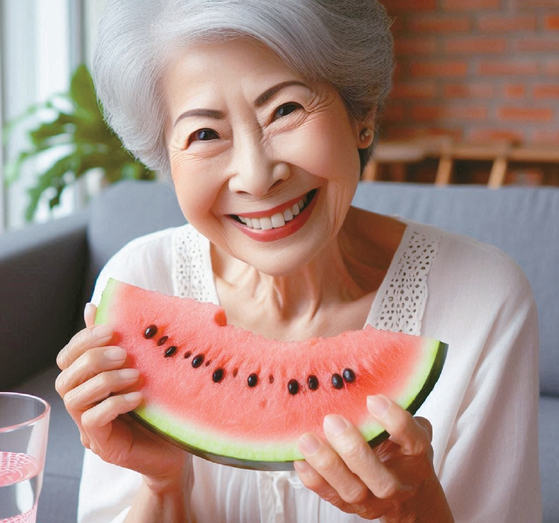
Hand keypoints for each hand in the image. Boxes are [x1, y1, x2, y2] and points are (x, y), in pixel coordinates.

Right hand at [55, 303, 187, 492]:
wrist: (177, 446)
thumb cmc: (159, 404)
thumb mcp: (143, 367)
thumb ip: (120, 340)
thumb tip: (94, 306)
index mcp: (89, 382)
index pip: (68, 357)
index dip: (84, 339)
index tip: (112, 328)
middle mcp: (83, 404)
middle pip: (65, 377)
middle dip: (92, 359)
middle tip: (123, 353)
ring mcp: (88, 427)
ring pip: (74, 398)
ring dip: (105, 380)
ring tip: (135, 375)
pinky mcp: (102, 444)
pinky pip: (93, 421)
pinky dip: (114, 404)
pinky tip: (138, 398)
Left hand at [294, 396, 452, 521]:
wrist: (410, 497)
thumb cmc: (403, 451)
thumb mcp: (409, 429)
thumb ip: (396, 410)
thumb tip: (369, 378)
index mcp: (417, 456)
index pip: (412, 439)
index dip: (393, 420)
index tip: (372, 399)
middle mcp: (399, 484)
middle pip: (381, 478)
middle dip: (354, 449)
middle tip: (332, 421)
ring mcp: (375, 501)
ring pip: (352, 490)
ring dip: (327, 465)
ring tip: (307, 440)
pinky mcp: (352, 508)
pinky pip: (331, 496)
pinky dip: (314, 479)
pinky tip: (300, 459)